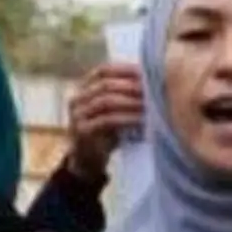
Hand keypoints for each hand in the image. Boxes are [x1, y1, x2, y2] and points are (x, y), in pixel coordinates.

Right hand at [66, 62, 143, 182]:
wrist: (87, 161)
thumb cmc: (105, 133)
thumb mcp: (113, 111)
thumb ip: (124, 95)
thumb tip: (154, 80)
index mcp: (83, 88)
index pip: (103, 70)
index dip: (124, 69)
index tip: (147, 73)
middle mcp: (77, 98)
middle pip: (105, 84)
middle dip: (131, 86)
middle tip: (153, 89)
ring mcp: (77, 115)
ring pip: (106, 101)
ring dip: (131, 102)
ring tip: (150, 104)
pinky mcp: (82, 131)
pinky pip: (107, 120)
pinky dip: (127, 119)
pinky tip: (142, 120)